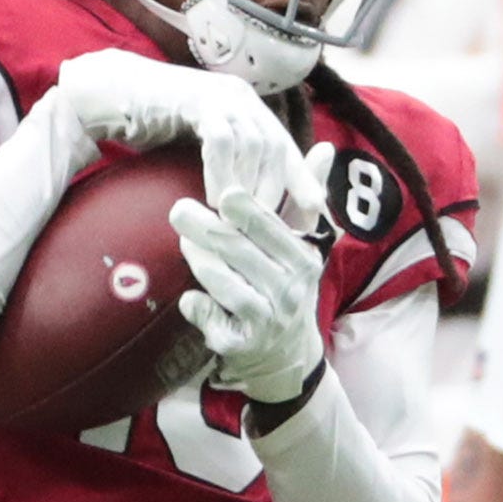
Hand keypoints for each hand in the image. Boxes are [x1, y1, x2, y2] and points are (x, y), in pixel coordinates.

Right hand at [49, 51, 313, 221]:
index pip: (286, 147)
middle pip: (276, 147)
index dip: (301, 182)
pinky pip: (220, 140)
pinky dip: (221, 172)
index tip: (313, 216)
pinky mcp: (197, 99)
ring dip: (248, 186)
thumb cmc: (152, 129)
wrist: (112, 98)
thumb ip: (224, 166)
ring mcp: (221, 96)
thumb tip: (241, 205)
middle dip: (277, 189)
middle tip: (270, 227)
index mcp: (248, 109)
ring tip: (240, 219)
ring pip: (253, 145)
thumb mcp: (197, 149)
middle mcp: (242, 98)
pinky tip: (214, 199)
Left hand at [171, 173, 326, 406]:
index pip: (271, 228)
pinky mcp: (243, 343)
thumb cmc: (289, 286)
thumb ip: (308, 198)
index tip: (221, 192)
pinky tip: (188, 298)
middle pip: (242, 252)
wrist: (287, 354)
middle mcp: (289, 289)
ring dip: (201, 262)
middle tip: (178, 209)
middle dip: (208, 229)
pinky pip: (215, 321)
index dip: (245, 210)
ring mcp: (266, 318)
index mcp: (303, 259)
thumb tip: (324, 148)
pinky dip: (200, 308)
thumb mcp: (306, 244)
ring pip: (227, 284)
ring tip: (184, 242)